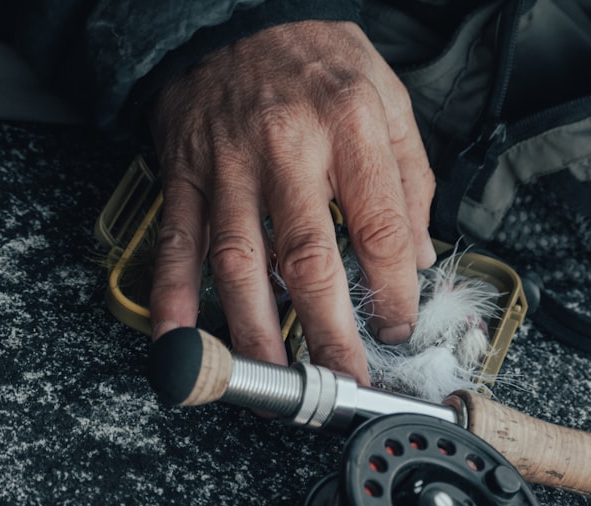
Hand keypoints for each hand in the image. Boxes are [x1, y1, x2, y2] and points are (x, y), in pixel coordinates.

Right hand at [148, 20, 436, 384]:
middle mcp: (286, 146)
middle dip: (327, 331)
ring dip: (254, 331)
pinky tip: (179, 340)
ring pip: (239, 260)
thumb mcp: (387, 98)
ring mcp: (227, 164)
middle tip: (343, 380)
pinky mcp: (185, 173)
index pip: (379, 226)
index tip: (396, 328)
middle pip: (308, 256)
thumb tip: (417, 255)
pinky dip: (173, 296)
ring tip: (274, 384)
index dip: (392, 290)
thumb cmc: (317, 61)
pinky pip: (177, 241)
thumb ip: (409, 178)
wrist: (236, 14)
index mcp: (348, 126)